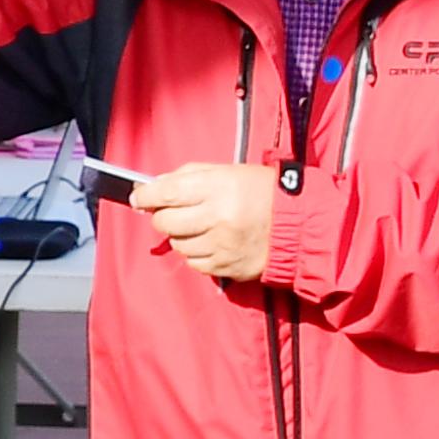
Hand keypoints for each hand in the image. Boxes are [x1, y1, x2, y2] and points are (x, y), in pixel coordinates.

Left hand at [132, 162, 277, 281]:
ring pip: (178, 245)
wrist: (300, 224)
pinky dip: (197, 253)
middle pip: (165, 222)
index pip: (165, 193)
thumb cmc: (263, 192)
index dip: (145, 196)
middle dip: (162, 216)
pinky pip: (195, 263)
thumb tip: (152, 187)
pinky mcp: (227, 267)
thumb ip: (188, 176)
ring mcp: (222, 245)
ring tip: (201, 226)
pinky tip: (212, 242)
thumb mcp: (228, 172)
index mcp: (217, 188)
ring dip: (181, 236)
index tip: (138, 198)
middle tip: (173, 212)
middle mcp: (217, 217)